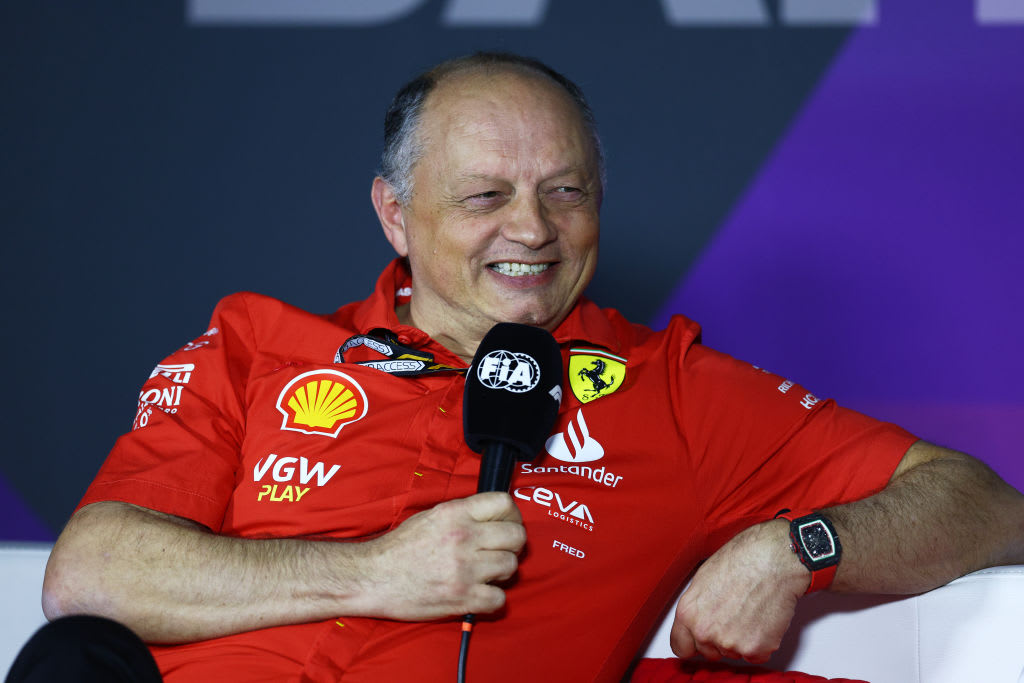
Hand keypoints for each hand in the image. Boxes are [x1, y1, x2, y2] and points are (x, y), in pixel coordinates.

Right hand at [352, 492, 525, 620]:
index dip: (511, 515)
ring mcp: (464, 568)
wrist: (373, 578)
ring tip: (486, 574)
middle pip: (516, 536)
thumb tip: (492, 517)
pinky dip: (492, 599)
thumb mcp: (431, 516)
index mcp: (455, 513)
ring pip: (511, 566)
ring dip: (502, 572)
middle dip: (512, 545)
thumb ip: (463, 514)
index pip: (504, 503)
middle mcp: (463, 537)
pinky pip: (499, 599)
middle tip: (499, 551)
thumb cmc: (399, 548)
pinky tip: (479, 594)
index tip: (506, 525)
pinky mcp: (462, 597)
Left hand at [670, 520, 808, 662]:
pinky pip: (756, 655)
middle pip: (708, 652)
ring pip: (733, 653)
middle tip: (734, 616)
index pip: (681, 646)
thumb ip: (696, 607)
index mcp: (688, 613)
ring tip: (750, 610)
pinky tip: (763, 618)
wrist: (773, 560)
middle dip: (719, 640)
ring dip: (742, 640)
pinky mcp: (754, 649)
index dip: (693, 643)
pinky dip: (762, 642)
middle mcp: (704, 631)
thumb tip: (697, 619)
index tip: (700, 641)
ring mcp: (729, 643)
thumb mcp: (703, 579)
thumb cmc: (742, 560)